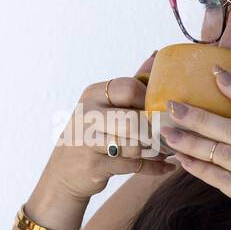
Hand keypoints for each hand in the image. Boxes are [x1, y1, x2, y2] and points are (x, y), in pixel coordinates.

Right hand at [42, 50, 175, 203]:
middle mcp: (87, 114)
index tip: (158, 111)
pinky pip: (134, 165)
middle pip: (134, 120)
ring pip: (135, 145)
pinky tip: (164, 166)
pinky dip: (154, 167)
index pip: (131, 88)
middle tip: (166, 134)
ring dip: (156, 150)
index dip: (150, 101)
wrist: (63, 173)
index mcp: (93, 94)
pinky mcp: (94, 166)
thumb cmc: (91, 136)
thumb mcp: (105, 106)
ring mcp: (88, 142)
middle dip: (154, 129)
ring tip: (167, 149)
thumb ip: (131, 84)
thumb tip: (157, 56)